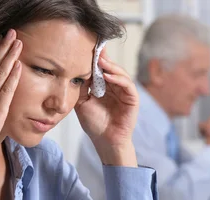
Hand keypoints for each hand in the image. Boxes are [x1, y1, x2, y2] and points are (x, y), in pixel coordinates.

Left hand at [75, 50, 138, 165]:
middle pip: (111, 68)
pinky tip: (107, 76)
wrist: (105, 141)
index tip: (86, 47)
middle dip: (103, 58)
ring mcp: (124, 93)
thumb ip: (81, 87)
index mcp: (104, 87)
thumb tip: (77, 68)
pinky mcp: (132, 99)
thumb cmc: (94, 124)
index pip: (100, 69)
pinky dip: (118, 79)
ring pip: (120, 74)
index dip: (95, 59)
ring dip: (111, 66)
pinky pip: (127, 85)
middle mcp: (115, 87)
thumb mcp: (82, 102)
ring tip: (100, 61)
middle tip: (95, 48)